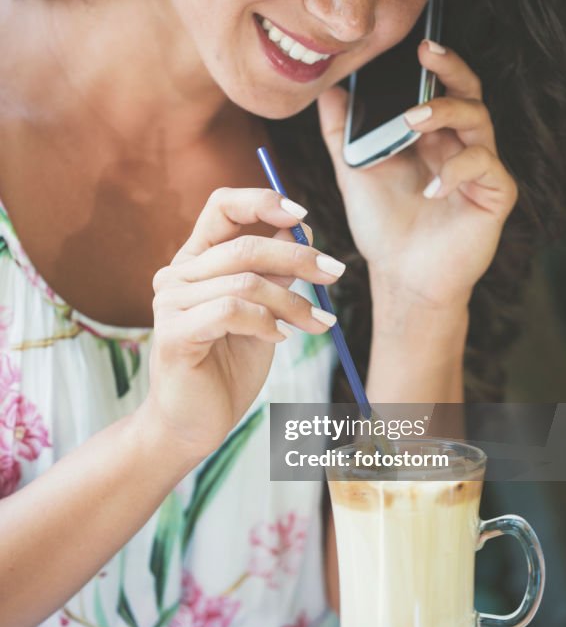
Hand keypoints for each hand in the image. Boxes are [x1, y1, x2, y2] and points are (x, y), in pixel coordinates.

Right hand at [137, 188, 344, 460]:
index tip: (302, 216)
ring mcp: (170, 303)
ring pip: (245, 282)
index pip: (222, 205)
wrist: (195, 424)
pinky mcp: (174, 334)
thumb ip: (274, 273)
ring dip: (292, 302)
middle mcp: (177, 275)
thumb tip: (302, 232)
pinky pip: (231, 310)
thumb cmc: (228, 366)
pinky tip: (278, 338)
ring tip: (315, 324)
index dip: (262, 202)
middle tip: (335, 273)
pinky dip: (265, 322)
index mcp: (196, 261)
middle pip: (244, 244)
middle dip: (298, 257)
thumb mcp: (263, 311)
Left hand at [317, 41, 516, 312]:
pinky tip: (431, 189)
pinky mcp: (495, 195)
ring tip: (412, 121)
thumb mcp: (355, 172)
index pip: (441, 87)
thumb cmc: (384, 226)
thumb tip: (329, 89)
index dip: (435, 64)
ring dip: (446, 113)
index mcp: (433, 136)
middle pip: (468, 92)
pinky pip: (485, 167)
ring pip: (479, 121)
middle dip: (450, 69)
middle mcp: (461, 146)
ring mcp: (481, 170)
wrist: (401, 277)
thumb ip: (342, 132)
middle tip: (426, 54)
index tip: (413, 44)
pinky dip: (457, 171)